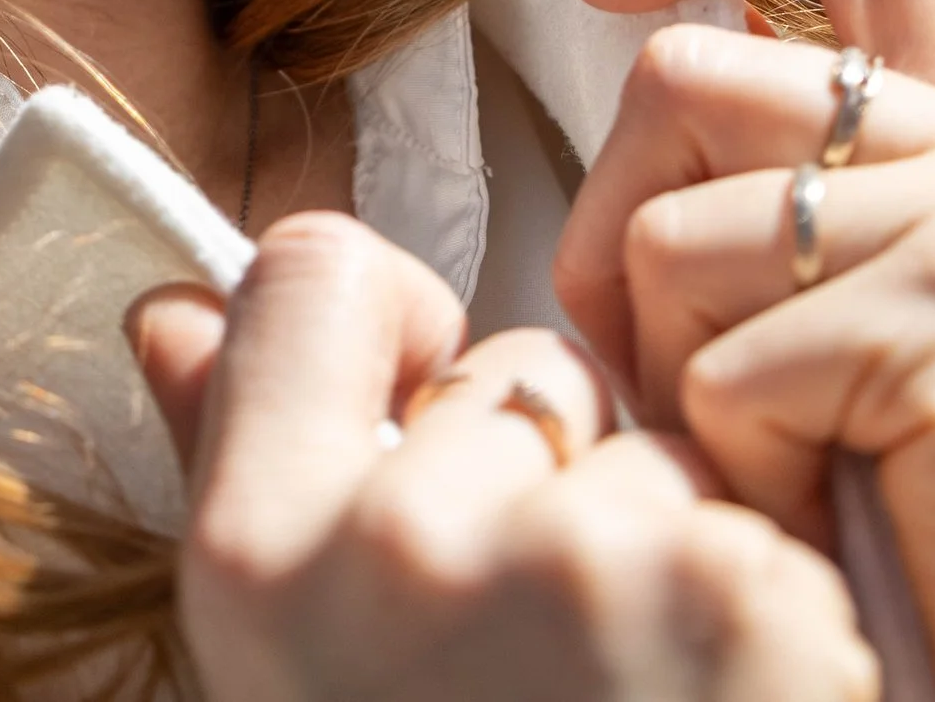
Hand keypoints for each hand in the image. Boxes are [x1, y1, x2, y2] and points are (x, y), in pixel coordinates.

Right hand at [130, 210, 872, 698]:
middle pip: (511, 373)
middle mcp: (402, 543)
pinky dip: (759, 604)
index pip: (316, 273)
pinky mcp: (739, 590)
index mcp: (261, 559)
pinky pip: (744, 517)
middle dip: (544, 479)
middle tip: (539, 668)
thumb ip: (239, 464)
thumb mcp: (296, 674)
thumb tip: (176, 309)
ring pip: (641, 448)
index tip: (416, 403)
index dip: (384, 326)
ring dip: (656, 552)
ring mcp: (577, 562)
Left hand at [558, 0, 934, 701]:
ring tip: (792, 477)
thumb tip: (622, 50)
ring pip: (673, 228)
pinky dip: (739, 469)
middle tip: (677, 386)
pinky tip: (836, 530)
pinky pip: (722, 365)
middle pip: (684, 77)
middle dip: (618, 237)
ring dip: (679, 377)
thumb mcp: (894, 341)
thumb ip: (803, 205)